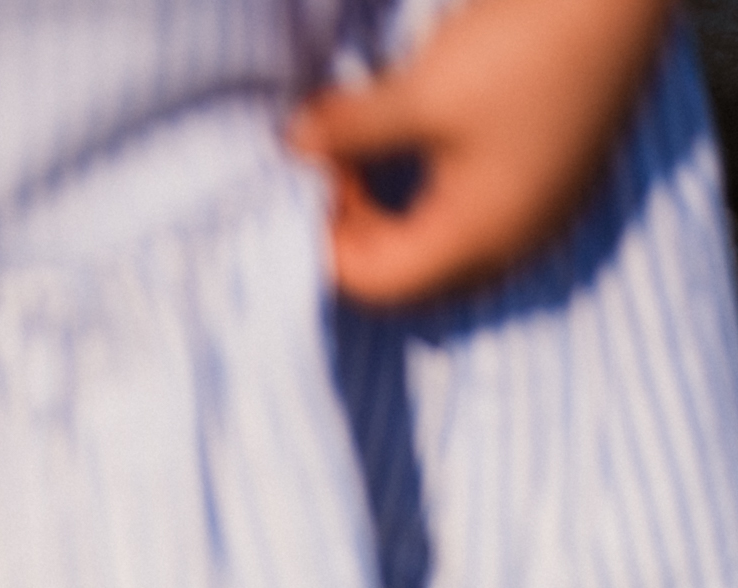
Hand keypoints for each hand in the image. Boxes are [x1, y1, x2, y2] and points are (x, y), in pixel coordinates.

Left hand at [289, 0, 674, 306]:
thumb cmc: (523, 46)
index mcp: (481, 237)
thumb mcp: (420, 94)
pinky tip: (413, 145)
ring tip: (363, 154)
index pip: (375, 284)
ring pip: (438, 248)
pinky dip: (428, 196)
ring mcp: (539, 216)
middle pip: (406, 275)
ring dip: (388, 212)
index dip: (327, 243)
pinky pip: (474, 219)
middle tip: (333, 167)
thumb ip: (348, 133)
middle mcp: (515, 243)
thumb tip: (292, 146)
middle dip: (355, 231)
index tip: (314, 180)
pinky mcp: (551, 183)